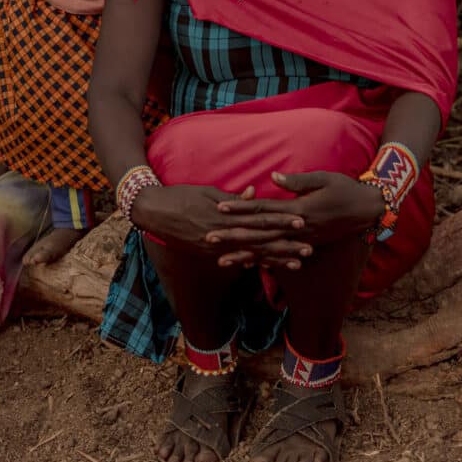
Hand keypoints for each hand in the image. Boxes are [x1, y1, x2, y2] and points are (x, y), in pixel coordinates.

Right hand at [130, 182, 302, 266]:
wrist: (152, 211)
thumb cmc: (180, 195)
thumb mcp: (207, 192)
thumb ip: (233, 198)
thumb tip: (255, 192)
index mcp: (225, 216)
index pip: (260, 220)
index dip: (282, 222)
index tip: (302, 223)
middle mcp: (223, 235)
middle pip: (261, 241)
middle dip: (286, 246)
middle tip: (309, 249)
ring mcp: (216, 248)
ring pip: (252, 255)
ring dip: (276, 259)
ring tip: (298, 263)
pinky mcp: (209, 254)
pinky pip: (235, 260)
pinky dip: (254, 264)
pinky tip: (270, 269)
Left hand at [210, 169, 385, 267]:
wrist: (368, 209)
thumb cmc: (346, 188)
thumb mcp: (324, 178)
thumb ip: (298, 181)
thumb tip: (274, 176)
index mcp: (299, 210)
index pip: (263, 209)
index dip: (241, 209)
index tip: (219, 209)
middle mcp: (298, 228)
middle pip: (260, 233)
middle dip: (233, 236)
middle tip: (209, 239)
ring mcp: (303, 240)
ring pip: (268, 249)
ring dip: (244, 255)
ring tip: (221, 261)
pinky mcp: (307, 244)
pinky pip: (282, 255)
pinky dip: (265, 261)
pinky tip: (248, 265)